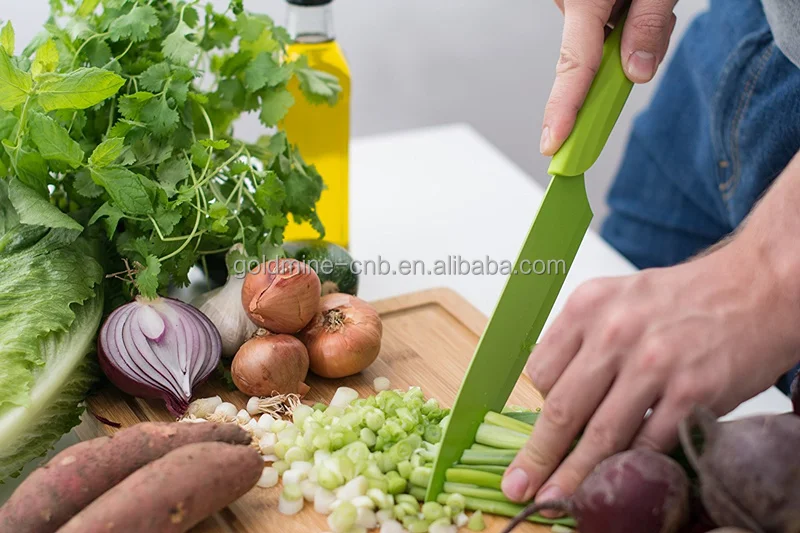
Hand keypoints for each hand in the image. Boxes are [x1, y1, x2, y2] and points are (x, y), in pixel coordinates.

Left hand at [501, 237, 799, 503]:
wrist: (751, 290)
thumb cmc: (678, 299)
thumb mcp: (614, 298)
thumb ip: (579, 339)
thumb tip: (549, 391)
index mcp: (588, 306)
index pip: (539, 371)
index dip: (535, 407)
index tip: (536, 431)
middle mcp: (615, 332)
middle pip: (563, 409)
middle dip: (538, 456)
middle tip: (519, 485)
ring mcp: (654, 364)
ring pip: (602, 435)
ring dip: (577, 474)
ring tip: (559, 498)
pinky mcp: (692, 392)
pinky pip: (650, 442)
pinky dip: (632, 464)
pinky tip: (619, 476)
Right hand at [541, 0, 678, 154]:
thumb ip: (649, 26)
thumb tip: (637, 72)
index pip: (573, 67)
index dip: (563, 111)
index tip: (554, 145)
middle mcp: (570, 2)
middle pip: (589, 58)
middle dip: (624, 58)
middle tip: (657, 30)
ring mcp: (573, 1)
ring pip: (599, 43)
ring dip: (630, 35)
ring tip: (652, 6)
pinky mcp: (581, 1)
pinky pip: (601, 27)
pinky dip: (625, 24)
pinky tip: (640, 4)